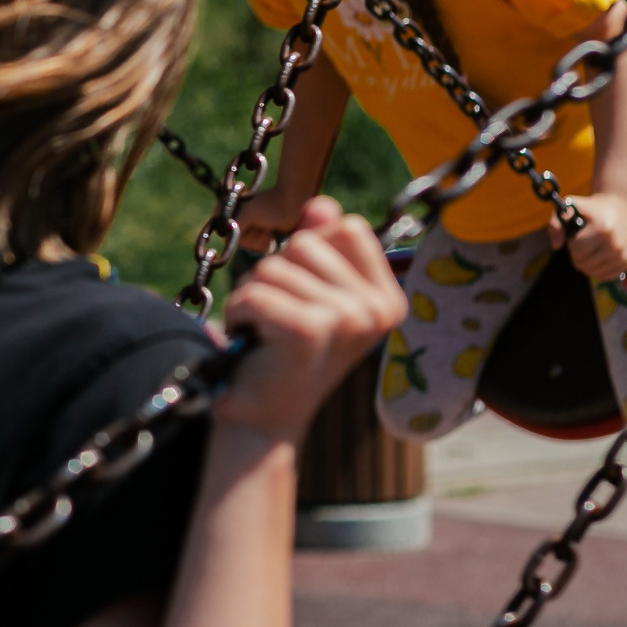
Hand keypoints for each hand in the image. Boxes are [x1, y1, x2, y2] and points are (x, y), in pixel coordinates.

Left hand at [216, 196, 406, 441]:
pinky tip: (251, 341)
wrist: (260, 420)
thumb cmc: (280, 355)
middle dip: (276, 276)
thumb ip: (321, 245)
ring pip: (274, 266)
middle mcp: (377, 310)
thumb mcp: (308, 293)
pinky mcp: (311, 330)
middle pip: (307, 243)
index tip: (305, 299)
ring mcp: (349, 319)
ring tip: (266, 335)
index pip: (347, 228)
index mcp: (387, 299)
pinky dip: (239, 312)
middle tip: (278, 322)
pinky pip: (254, 292)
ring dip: (254, 296)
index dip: (310, 253)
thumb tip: (321, 205)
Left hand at [549, 192, 626, 280]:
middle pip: (583, 263)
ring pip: (592, 273)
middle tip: (584, 241)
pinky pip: (604, 276)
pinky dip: (597, 268)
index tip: (578, 233)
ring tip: (591, 247)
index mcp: (603, 229)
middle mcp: (616, 244)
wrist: (619, 208)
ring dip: (585, 263)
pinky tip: (599, 255)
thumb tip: (556, 246)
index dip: (572, 242)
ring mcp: (624, 255)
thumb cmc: (590, 209)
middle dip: (577, 254)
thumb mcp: (570, 208)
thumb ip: (555, 223)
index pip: (577, 250)